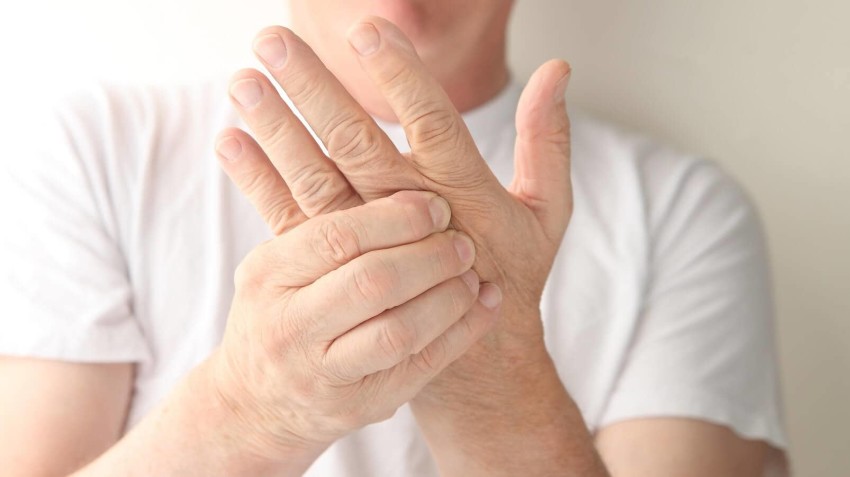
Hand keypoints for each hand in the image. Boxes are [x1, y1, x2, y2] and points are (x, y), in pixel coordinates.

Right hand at [206, 190, 499, 462]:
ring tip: (474, 273)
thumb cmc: (277, 312)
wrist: (254, 404)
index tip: (435, 202)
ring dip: (449, 296)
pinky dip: (461, 332)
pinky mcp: (360, 405)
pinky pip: (421, 365)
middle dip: (429, 256)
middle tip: (464, 241)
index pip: (338, 235)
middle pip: (373, 282)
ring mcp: (324, 372)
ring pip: (400, 330)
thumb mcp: (274, 261)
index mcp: (269, 274)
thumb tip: (314, 120)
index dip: (395, 216)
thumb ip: (304, 208)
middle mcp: (291, 326)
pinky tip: (484, 305)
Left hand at [217, 18, 600, 474]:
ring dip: (276, 128)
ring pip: (315, 177)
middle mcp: (409, 214)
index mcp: (462, 192)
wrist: (477, 361)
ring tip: (241, 80)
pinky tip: (228, 139)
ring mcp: (366, 242)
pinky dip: (258, 179)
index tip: (370, 32)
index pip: (433, 122)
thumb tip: (558, 68)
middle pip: (356, 143)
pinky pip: (291, 219)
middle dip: (314, 89)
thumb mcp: (547, 212)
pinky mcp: (336, 266)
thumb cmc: (514, 274)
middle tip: (274, 40)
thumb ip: (548, 139)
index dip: (403, 79)